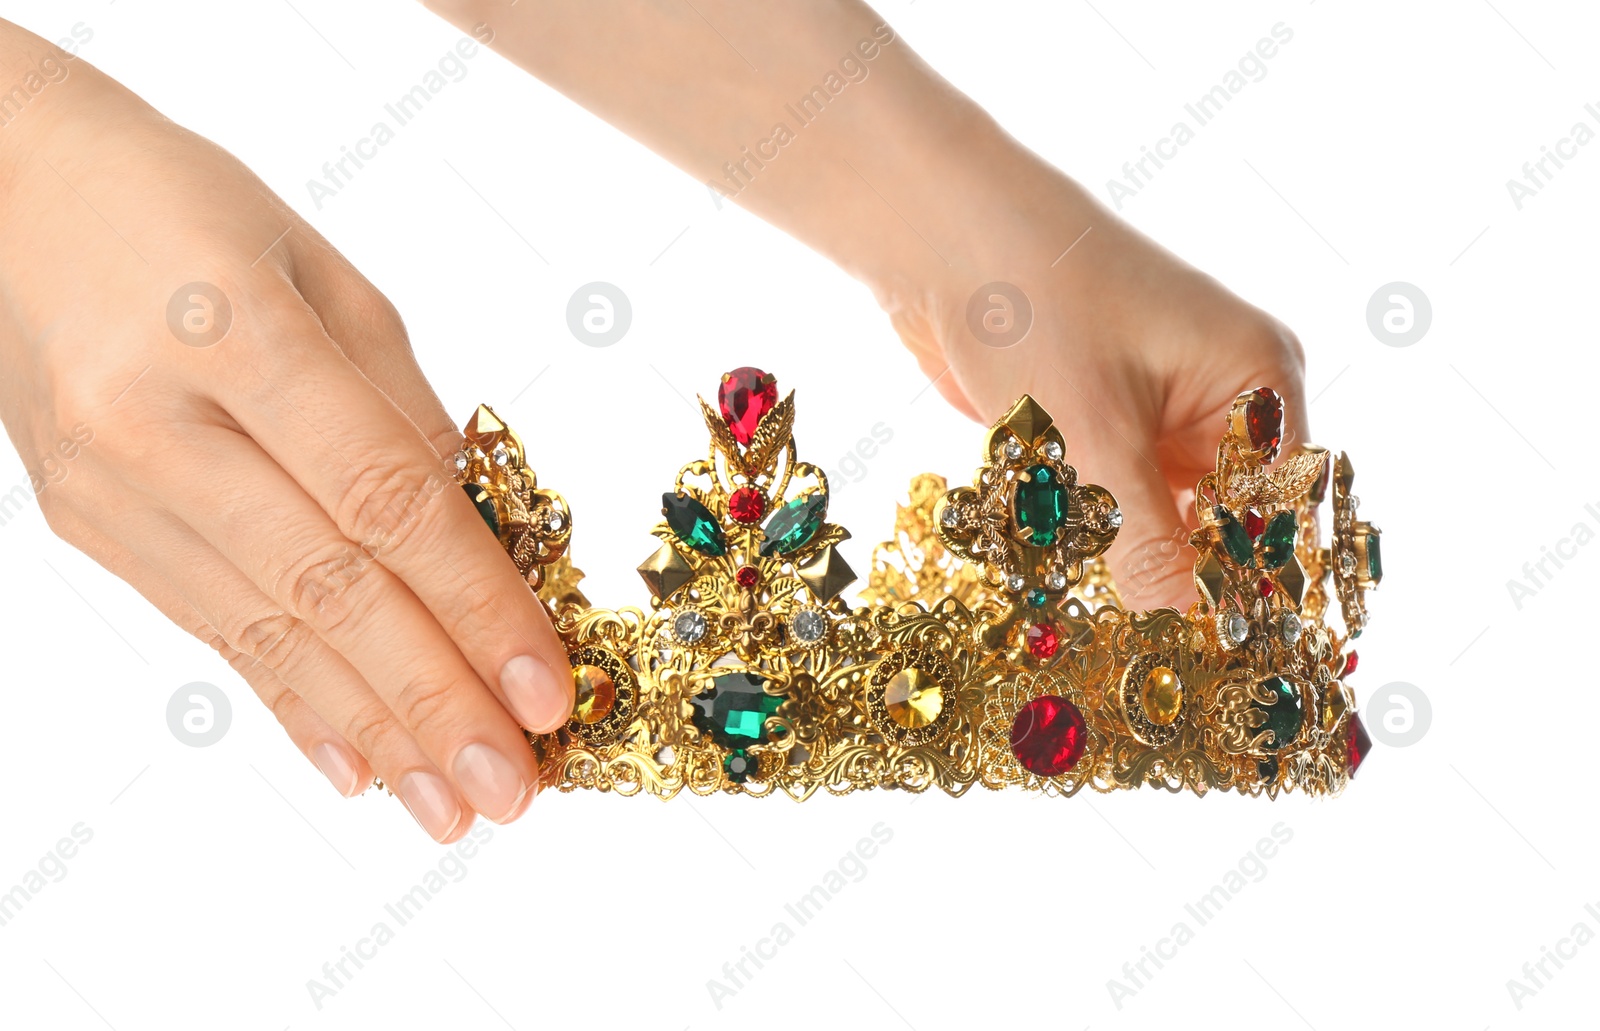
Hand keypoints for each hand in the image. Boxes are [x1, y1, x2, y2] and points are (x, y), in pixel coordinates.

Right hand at [0, 25, 572, 840]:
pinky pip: (211, 632)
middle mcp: (155, 421)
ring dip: (373, 729)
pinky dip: (292, 703)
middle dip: (433, 700)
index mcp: (235, 330)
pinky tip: (358, 766)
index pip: (382, 498)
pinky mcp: (89, 528)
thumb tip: (489, 543)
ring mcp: (108, 486)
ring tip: (454, 804)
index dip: (474, 605)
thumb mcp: (330, 278)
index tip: (546, 687)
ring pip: (266, 632)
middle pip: (325, 587)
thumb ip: (406, 412)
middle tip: (514, 786)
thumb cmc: (198, 216)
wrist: (15, 197)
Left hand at [418, 0, 1306, 610]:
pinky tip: (1066, 614)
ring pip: (1157, 528)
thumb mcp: (1092, 431)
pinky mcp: (1091, 433)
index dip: (1254, 599)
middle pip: (1220, 529)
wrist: (936, 232)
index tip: (1228, 682)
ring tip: (1111, 671)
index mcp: (1255, 384)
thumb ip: (1141, 540)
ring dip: (1128, 583)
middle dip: (1184, 601)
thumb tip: (1181, 640)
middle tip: (1158, 693)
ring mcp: (1152, 420)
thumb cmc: (1030, 300)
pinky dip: (1085, 554)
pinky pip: (1104, 511)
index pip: (1277, 517)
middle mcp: (1217, 404)